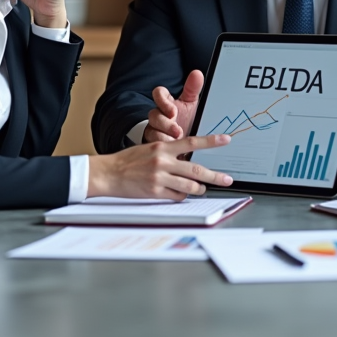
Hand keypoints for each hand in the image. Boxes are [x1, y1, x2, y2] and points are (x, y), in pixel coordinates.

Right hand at [88, 134, 233, 199]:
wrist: (109, 173)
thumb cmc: (129, 160)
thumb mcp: (150, 149)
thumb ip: (169, 153)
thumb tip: (188, 160)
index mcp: (163, 148)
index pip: (192, 142)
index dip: (211, 141)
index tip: (226, 139)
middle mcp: (163, 162)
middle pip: (196, 170)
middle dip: (215, 176)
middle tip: (227, 179)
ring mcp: (159, 178)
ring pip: (189, 186)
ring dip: (199, 189)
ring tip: (202, 188)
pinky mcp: (155, 192)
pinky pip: (177, 196)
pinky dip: (182, 195)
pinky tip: (181, 193)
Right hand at [144, 70, 202, 142]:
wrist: (183, 142)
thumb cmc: (186, 120)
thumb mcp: (190, 104)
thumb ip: (192, 89)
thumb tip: (197, 73)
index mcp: (166, 103)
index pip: (159, 94)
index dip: (163, 101)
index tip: (173, 110)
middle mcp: (158, 115)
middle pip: (154, 115)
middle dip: (165, 123)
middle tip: (177, 131)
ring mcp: (153, 129)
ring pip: (152, 131)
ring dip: (163, 137)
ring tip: (175, 142)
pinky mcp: (151, 143)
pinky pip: (152, 144)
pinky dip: (162, 147)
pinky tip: (171, 151)